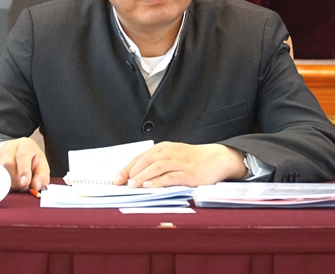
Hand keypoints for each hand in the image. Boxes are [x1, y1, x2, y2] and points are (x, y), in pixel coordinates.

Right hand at [0, 137, 49, 191]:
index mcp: (26, 145)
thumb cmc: (32, 160)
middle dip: (15, 180)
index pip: (22, 156)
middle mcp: (10, 146)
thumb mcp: (42, 166)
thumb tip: (35, 186)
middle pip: (8, 163)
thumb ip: (42, 177)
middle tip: (22, 187)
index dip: (23, 170)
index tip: (25, 183)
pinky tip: (6, 184)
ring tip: (15, 185)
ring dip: (7, 182)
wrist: (20, 152)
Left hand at [113, 141, 245, 187]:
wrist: (217, 158)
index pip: (141, 157)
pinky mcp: (189, 174)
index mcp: (165, 148)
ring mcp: (180, 163)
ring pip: (156, 167)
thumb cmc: (193, 159)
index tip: (117, 178)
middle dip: (131, 172)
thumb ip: (158, 163)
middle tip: (121, 183)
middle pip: (146, 160)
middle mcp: (170, 153)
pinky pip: (170, 176)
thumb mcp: (174, 155)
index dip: (127, 168)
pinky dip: (157, 181)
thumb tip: (136, 176)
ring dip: (142, 176)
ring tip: (132, 185)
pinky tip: (149, 186)